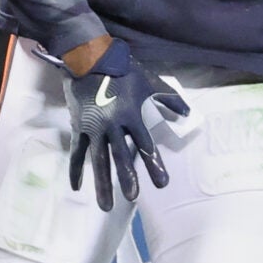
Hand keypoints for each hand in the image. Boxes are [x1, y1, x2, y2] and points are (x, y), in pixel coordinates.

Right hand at [64, 39, 184, 211]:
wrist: (88, 57)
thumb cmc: (122, 69)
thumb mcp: (149, 81)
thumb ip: (169, 99)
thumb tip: (188, 114)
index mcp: (131, 115)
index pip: (145, 145)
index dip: (154, 165)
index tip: (162, 184)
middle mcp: (112, 125)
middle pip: (121, 156)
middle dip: (127, 178)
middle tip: (133, 197)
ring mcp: (92, 127)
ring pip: (98, 160)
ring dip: (102, 183)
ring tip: (106, 205)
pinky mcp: (77, 126)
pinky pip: (76, 151)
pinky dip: (75, 169)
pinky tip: (76, 187)